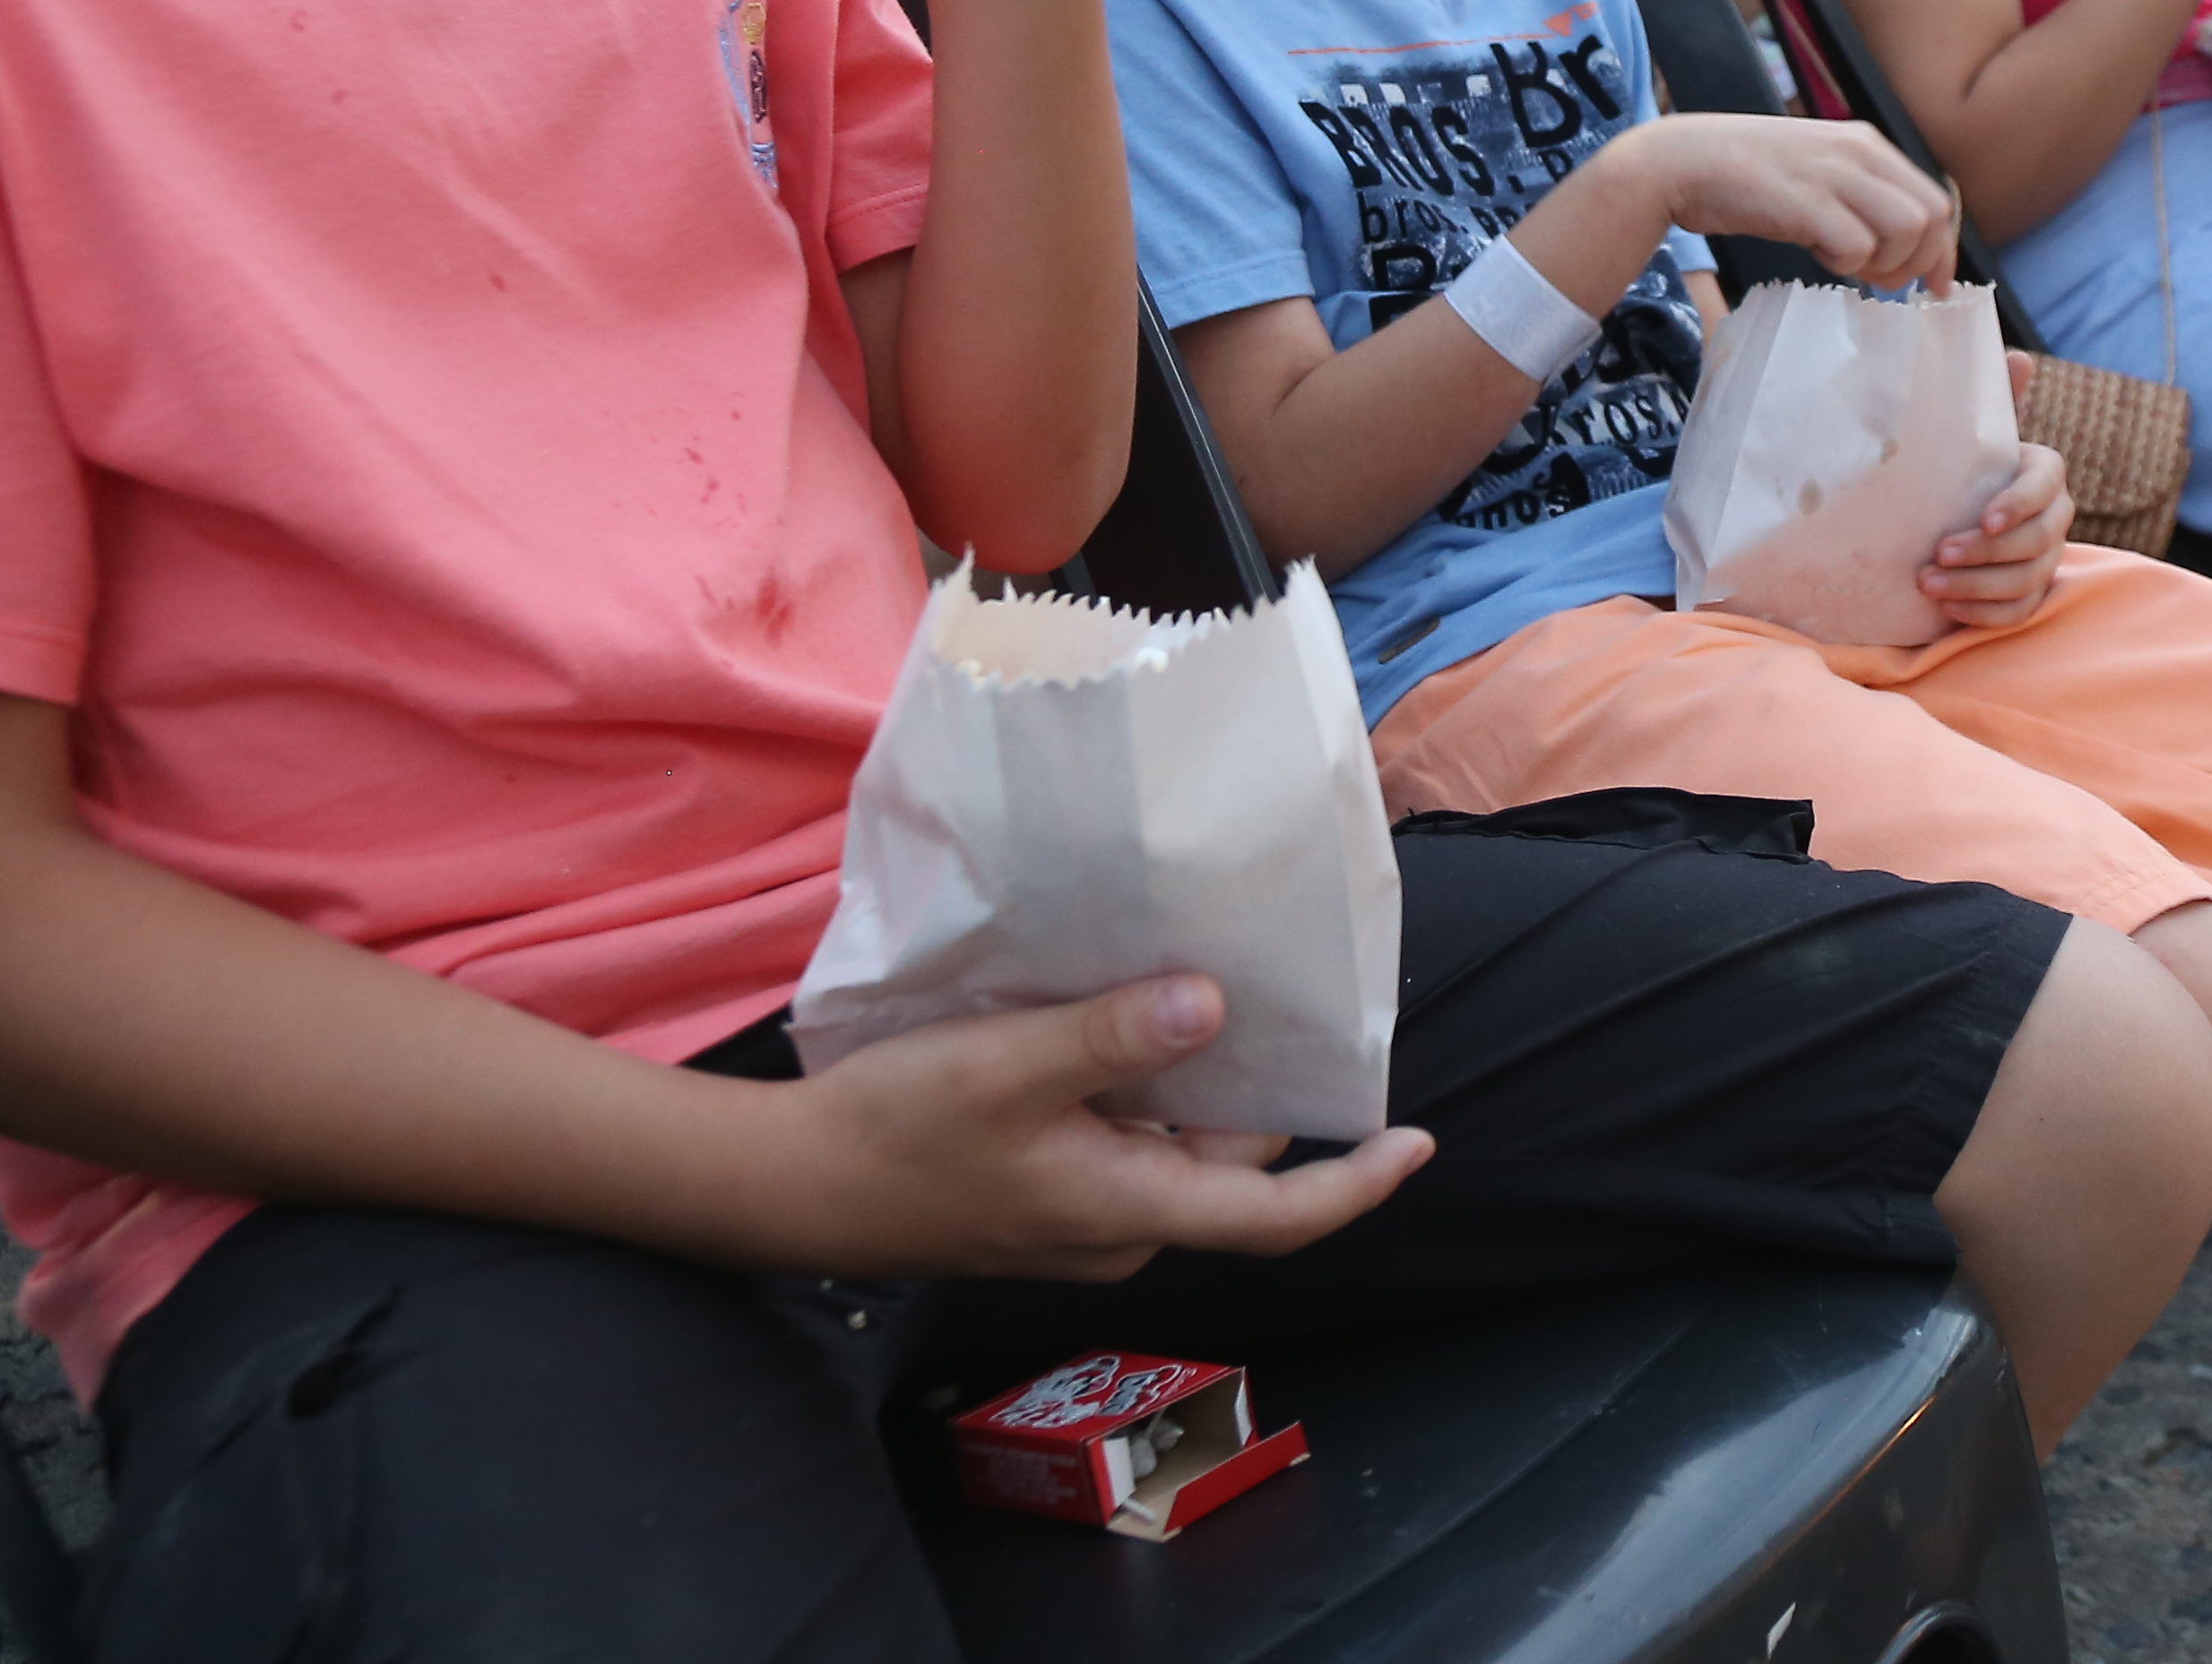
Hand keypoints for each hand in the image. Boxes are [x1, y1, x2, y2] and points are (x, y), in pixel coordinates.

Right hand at [763, 973, 1431, 1282]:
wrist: (792, 1186)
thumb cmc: (898, 1131)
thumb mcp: (1007, 1069)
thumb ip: (1110, 1037)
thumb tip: (1214, 1005)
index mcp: (1132, 1208)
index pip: (1276, 1215)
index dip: (1355, 1183)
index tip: (1418, 1143)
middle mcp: (1121, 1225)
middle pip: (1227, 1161)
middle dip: (1263, 1090)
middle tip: (1283, 994)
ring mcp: (1079, 1214)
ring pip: (1173, 1144)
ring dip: (1195, 1080)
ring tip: (1204, 985)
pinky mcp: (1041, 1190)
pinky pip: (1124, 1139)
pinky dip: (1140, 1085)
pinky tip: (1118, 1019)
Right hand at [1625, 115, 1954, 286]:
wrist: (1679, 163)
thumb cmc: (1743, 177)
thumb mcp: (1814, 172)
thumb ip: (1854, 198)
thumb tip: (1892, 247)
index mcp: (1864, 144)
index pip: (1934, 199)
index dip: (1940, 250)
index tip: (1933, 285)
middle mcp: (1858, 152)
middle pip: (1931, 216)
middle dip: (1916, 261)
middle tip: (1879, 279)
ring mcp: (1832, 175)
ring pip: (1905, 230)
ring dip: (1883, 263)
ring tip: (1844, 264)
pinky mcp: (1805, 202)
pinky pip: (1856, 245)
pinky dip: (1844, 262)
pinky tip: (1814, 253)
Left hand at [1928, 398, 2074, 624]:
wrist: (1942, 514)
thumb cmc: (1959, 466)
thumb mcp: (1967, 433)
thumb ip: (1991, 397)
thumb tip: (2017, 355)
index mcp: (2042, 472)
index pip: (2047, 484)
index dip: (2021, 503)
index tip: (1984, 517)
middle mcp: (2052, 517)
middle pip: (2039, 540)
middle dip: (1989, 551)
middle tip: (1939, 554)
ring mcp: (2045, 559)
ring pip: (2027, 580)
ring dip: (1978, 587)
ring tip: (1928, 584)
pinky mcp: (2028, 595)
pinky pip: (2018, 613)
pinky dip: (1983, 614)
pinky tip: (1948, 609)